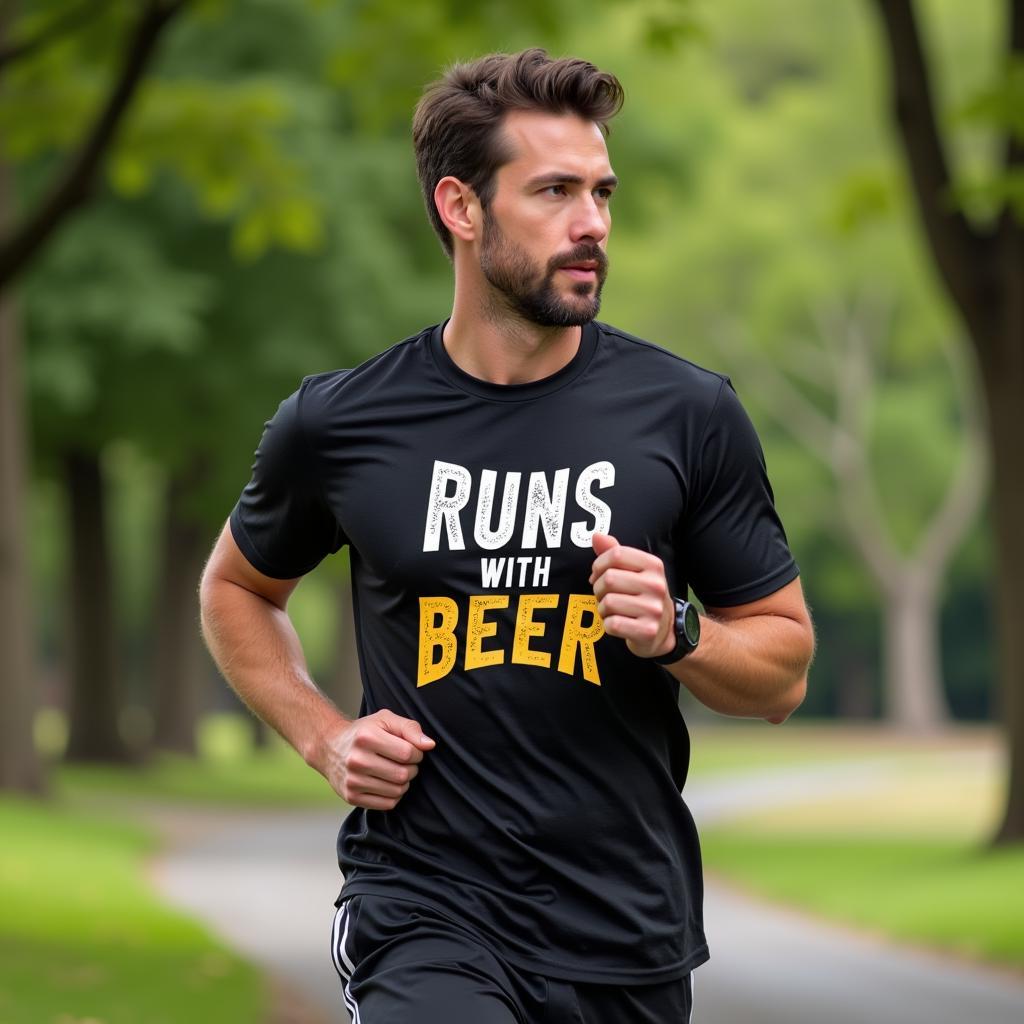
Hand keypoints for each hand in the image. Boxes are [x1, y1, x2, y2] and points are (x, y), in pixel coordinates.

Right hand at [320, 709, 435, 809]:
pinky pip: (387, 804)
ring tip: (397, 772)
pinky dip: (394, 795)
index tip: (412, 751)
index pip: (407, 753)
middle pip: (403, 774)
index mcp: (366, 737)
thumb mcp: (385, 720)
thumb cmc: (364, 732)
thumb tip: (429, 745)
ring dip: (404, 783)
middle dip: (412, 769)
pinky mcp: (351, 797)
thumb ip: (410, 728)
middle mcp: (356, 760)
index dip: (417, 753)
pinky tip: (388, 783)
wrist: (329, 747)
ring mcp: (352, 781)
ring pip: (397, 791)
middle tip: (406, 763)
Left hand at [588, 532, 674, 659]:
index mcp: (654, 565)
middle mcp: (657, 585)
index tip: (598, 574)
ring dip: (603, 609)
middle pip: (608, 579)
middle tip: (606, 595)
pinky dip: (608, 625)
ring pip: (608, 603)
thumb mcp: (634, 571)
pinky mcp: (648, 631)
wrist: (666, 630)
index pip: (616, 554)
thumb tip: (596, 536)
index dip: (599, 565)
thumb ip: (614, 552)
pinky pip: (612, 624)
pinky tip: (619, 623)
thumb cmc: (643, 596)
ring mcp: (654, 609)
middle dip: (598, 589)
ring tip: (613, 610)